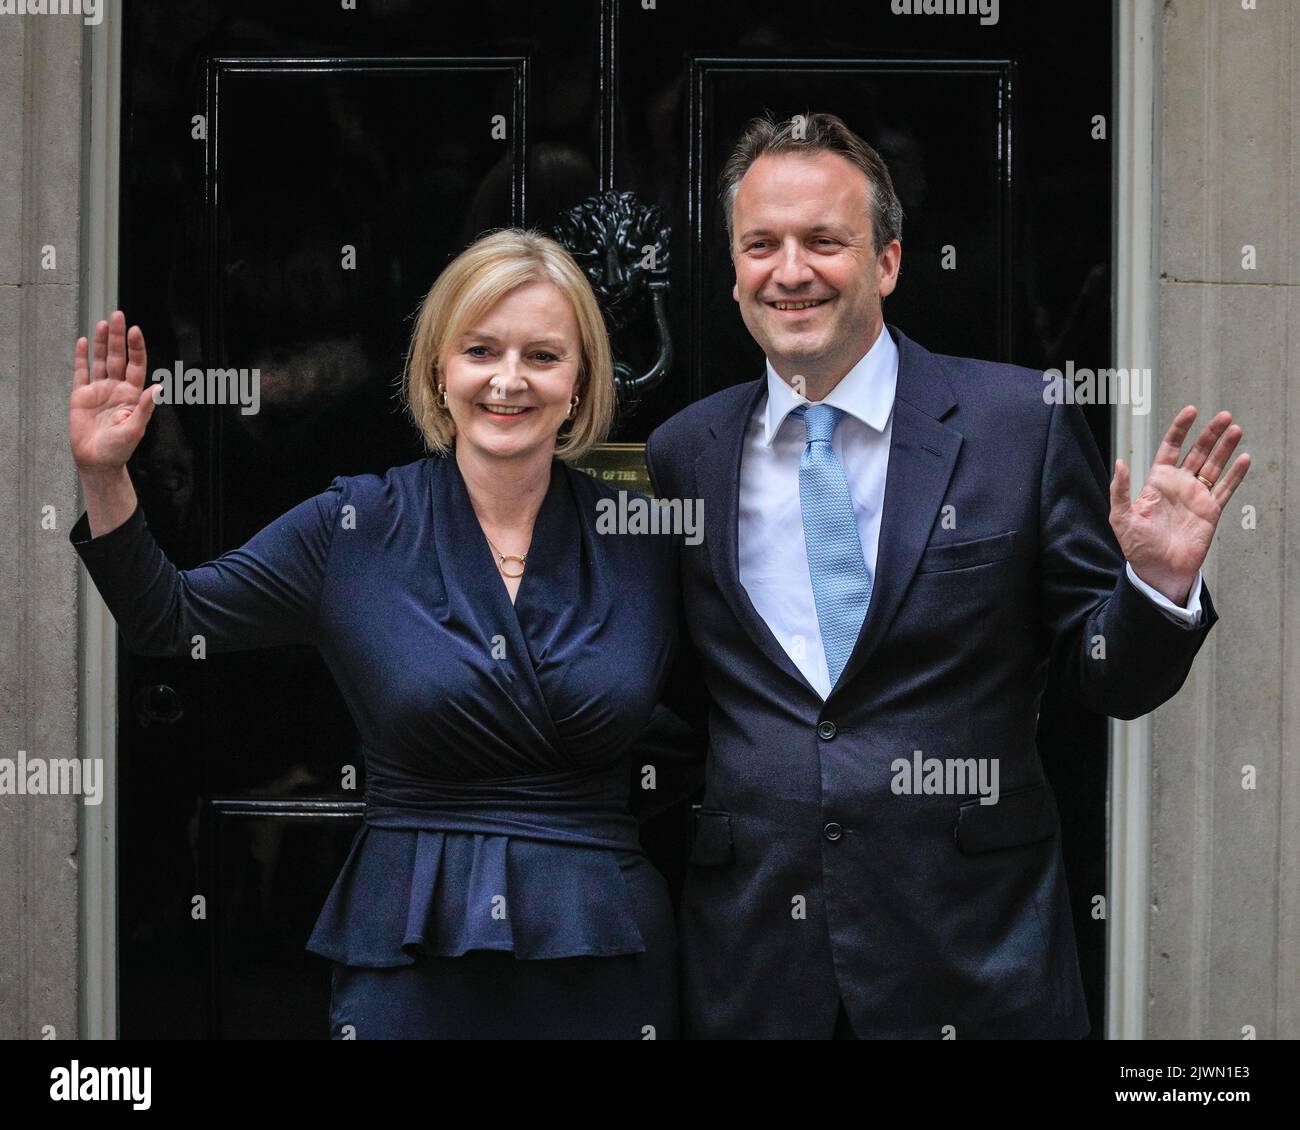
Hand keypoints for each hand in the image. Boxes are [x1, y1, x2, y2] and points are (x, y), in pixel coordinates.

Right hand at [69, 310, 159, 474]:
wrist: (97, 462)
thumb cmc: (119, 449)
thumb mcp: (135, 429)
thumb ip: (144, 407)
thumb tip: (158, 387)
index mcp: (132, 395)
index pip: (136, 365)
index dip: (136, 348)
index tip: (135, 331)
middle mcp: (117, 388)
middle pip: (118, 357)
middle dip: (118, 337)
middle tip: (118, 315)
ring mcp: (99, 390)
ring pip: (100, 360)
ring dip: (101, 342)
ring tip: (103, 323)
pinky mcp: (81, 396)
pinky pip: (81, 372)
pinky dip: (82, 357)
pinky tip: (84, 341)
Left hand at [1110, 406, 1249, 604]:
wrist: (1158, 571)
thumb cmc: (1137, 546)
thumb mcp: (1121, 517)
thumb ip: (1121, 490)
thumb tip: (1119, 462)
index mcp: (1157, 482)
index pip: (1170, 448)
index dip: (1180, 429)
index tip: (1190, 412)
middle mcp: (1179, 485)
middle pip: (1197, 452)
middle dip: (1210, 434)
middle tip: (1223, 417)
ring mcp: (1196, 497)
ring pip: (1214, 466)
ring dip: (1225, 448)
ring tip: (1236, 430)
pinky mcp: (1211, 511)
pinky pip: (1225, 489)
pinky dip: (1235, 474)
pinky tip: (1244, 458)